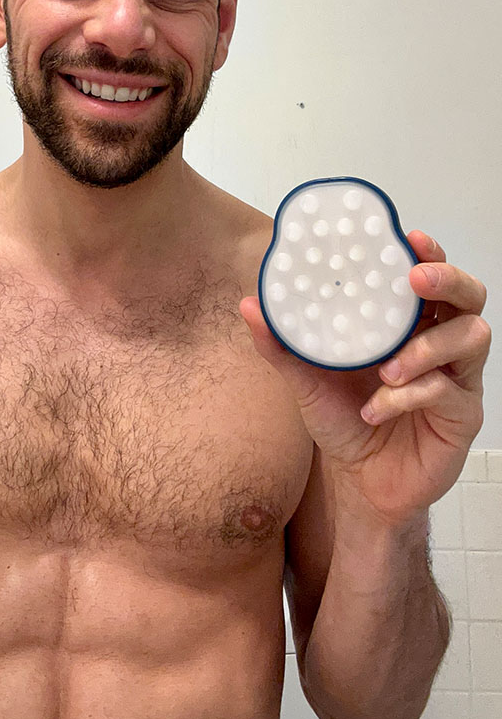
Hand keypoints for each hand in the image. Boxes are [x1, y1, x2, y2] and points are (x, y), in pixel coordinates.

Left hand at [239, 231, 490, 525]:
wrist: (358, 482)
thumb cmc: (343, 418)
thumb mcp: (306, 379)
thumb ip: (281, 344)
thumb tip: (249, 304)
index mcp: (404, 323)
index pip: (427, 277)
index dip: (425, 253)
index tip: (407, 237)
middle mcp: (437, 343)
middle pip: (469, 295)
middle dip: (447, 279)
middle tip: (414, 280)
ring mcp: (455, 378)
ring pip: (469, 339)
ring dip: (426, 346)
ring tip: (386, 367)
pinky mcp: (461, 415)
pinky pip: (446, 392)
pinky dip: (407, 396)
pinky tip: (375, 408)